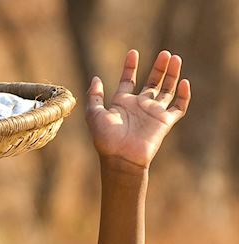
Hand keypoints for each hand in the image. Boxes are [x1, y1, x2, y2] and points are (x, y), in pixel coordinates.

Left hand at [86, 50, 190, 170]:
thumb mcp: (94, 114)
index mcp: (122, 103)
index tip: (133, 53)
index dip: (130, 67)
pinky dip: (183, 95)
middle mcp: (139, 106)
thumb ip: (94, 96)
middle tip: (164, 53)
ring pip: (167, 90)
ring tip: (175, 58)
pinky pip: (179, 107)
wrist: (121, 157)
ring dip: (172, 74)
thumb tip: (96, 78)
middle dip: (158, 68)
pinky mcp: (165, 122)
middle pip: (152, 82)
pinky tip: (183, 82)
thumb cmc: (106, 138)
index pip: (128, 81)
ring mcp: (153, 113)